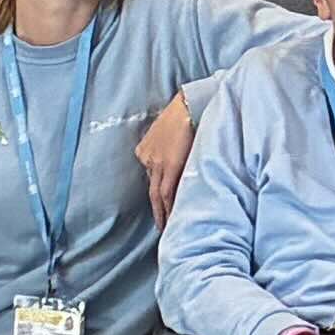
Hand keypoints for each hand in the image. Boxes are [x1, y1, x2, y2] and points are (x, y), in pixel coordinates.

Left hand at [135, 94, 196, 217]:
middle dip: (157, 210)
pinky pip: (167, 193)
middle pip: (151, 190)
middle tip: (162, 227)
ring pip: (157, 196)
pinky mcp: (170, 166)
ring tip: (168, 229)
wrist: (189, 104)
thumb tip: (179, 155)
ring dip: (163, 213)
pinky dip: (170, 207)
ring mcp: (157, 163)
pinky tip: (174, 218)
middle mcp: (147, 158)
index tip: (163, 205)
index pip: (152, 177)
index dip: (158, 193)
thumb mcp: (170, 129)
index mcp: (145, 149)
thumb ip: (170, 145)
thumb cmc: (185, 112)